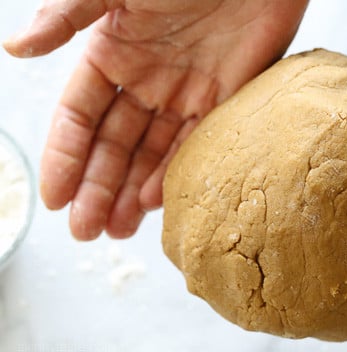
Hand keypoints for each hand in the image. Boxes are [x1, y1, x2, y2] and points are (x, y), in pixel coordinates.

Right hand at [4, 0, 307, 239]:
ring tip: (116, 230)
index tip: (57, 198)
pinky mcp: (222, 101)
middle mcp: (144, 81)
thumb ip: (68, 16)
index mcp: (112, 55)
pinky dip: (173, 172)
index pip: (79, 117)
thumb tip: (16, 49)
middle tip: (86, 231)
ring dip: (130, 191)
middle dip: (98, 188)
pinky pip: (192, 144)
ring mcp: (183, 94)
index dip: (66, 157)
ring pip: (150, 153)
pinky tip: (155, 201)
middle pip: (113, 145)